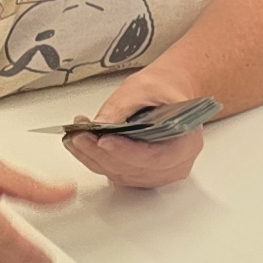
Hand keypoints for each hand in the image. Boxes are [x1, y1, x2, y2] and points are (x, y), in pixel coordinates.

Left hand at [64, 70, 208, 190]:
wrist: (167, 94)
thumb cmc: (162, 90)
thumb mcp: (144, 87)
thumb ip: (123, 105)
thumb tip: (100, 123)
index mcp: (187, 142)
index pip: (156, 157)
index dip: (127, 152)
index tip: (103, 141)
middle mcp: (176, 164)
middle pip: (136, 169)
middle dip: (103, 154)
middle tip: (80, 136)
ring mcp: (160, 173)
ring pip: (122, 174)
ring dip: (95, 158)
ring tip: (76, 137)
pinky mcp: (143, 175)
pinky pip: (117, 173)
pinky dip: (97, 161)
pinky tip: (82, 147)